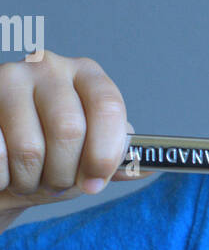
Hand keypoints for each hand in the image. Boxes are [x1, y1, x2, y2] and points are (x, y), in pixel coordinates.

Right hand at [0, 49, 148, 212]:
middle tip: (55, 183)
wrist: (2, 163)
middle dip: (63, 174)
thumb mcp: (86, 158)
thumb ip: (116, 161)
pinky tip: (4, 172)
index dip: (104, 154)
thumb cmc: (49, 156)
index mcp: (86, 76)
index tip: (94, 183)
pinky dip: (2, 177)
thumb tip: (152, 166)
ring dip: (30, 181)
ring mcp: (8, 77)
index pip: (108, 107)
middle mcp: (49, 66)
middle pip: (69, 130)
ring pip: (29, 149)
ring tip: (27, 178)